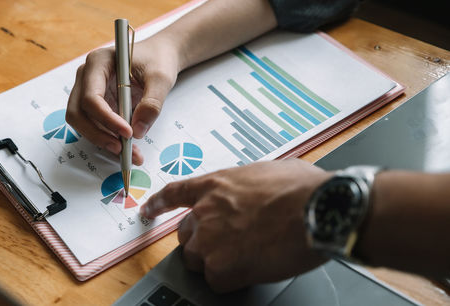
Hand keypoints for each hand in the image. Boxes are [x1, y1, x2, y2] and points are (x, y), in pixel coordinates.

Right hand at [66, 36, 179, 163]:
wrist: (159, 56)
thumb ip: (152, 103)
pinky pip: (95, 125)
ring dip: (103, 140)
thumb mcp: (161, 78)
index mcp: (99, 62)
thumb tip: (138, 130)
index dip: (107, 119)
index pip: (91, 96)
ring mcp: (88, 90)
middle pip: (78, 112)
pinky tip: (127, 148)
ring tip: (130, 153)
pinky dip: (109, 139)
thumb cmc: (158, 59)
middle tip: (122, 148)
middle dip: (98, 134)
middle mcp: (87, 76)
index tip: (128, 132)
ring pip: (83, 122)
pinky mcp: (97, 104)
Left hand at [140, 159, 332, 291]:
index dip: (158, 203)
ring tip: (245, 256)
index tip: (147, 209)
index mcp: (215, 185)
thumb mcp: (269, 172)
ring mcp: (210, 240)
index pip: (175, 194)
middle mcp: (205, 211)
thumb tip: (256, 192)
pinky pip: (216, 281)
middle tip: (228, 244)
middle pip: (185, 235)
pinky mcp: (221, 267)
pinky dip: (232, 279)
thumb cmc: (301, 189)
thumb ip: (248, 185)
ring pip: (197, 260)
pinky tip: (253, 267)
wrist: (317, 209)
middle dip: (202, 241)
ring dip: (215, 262)